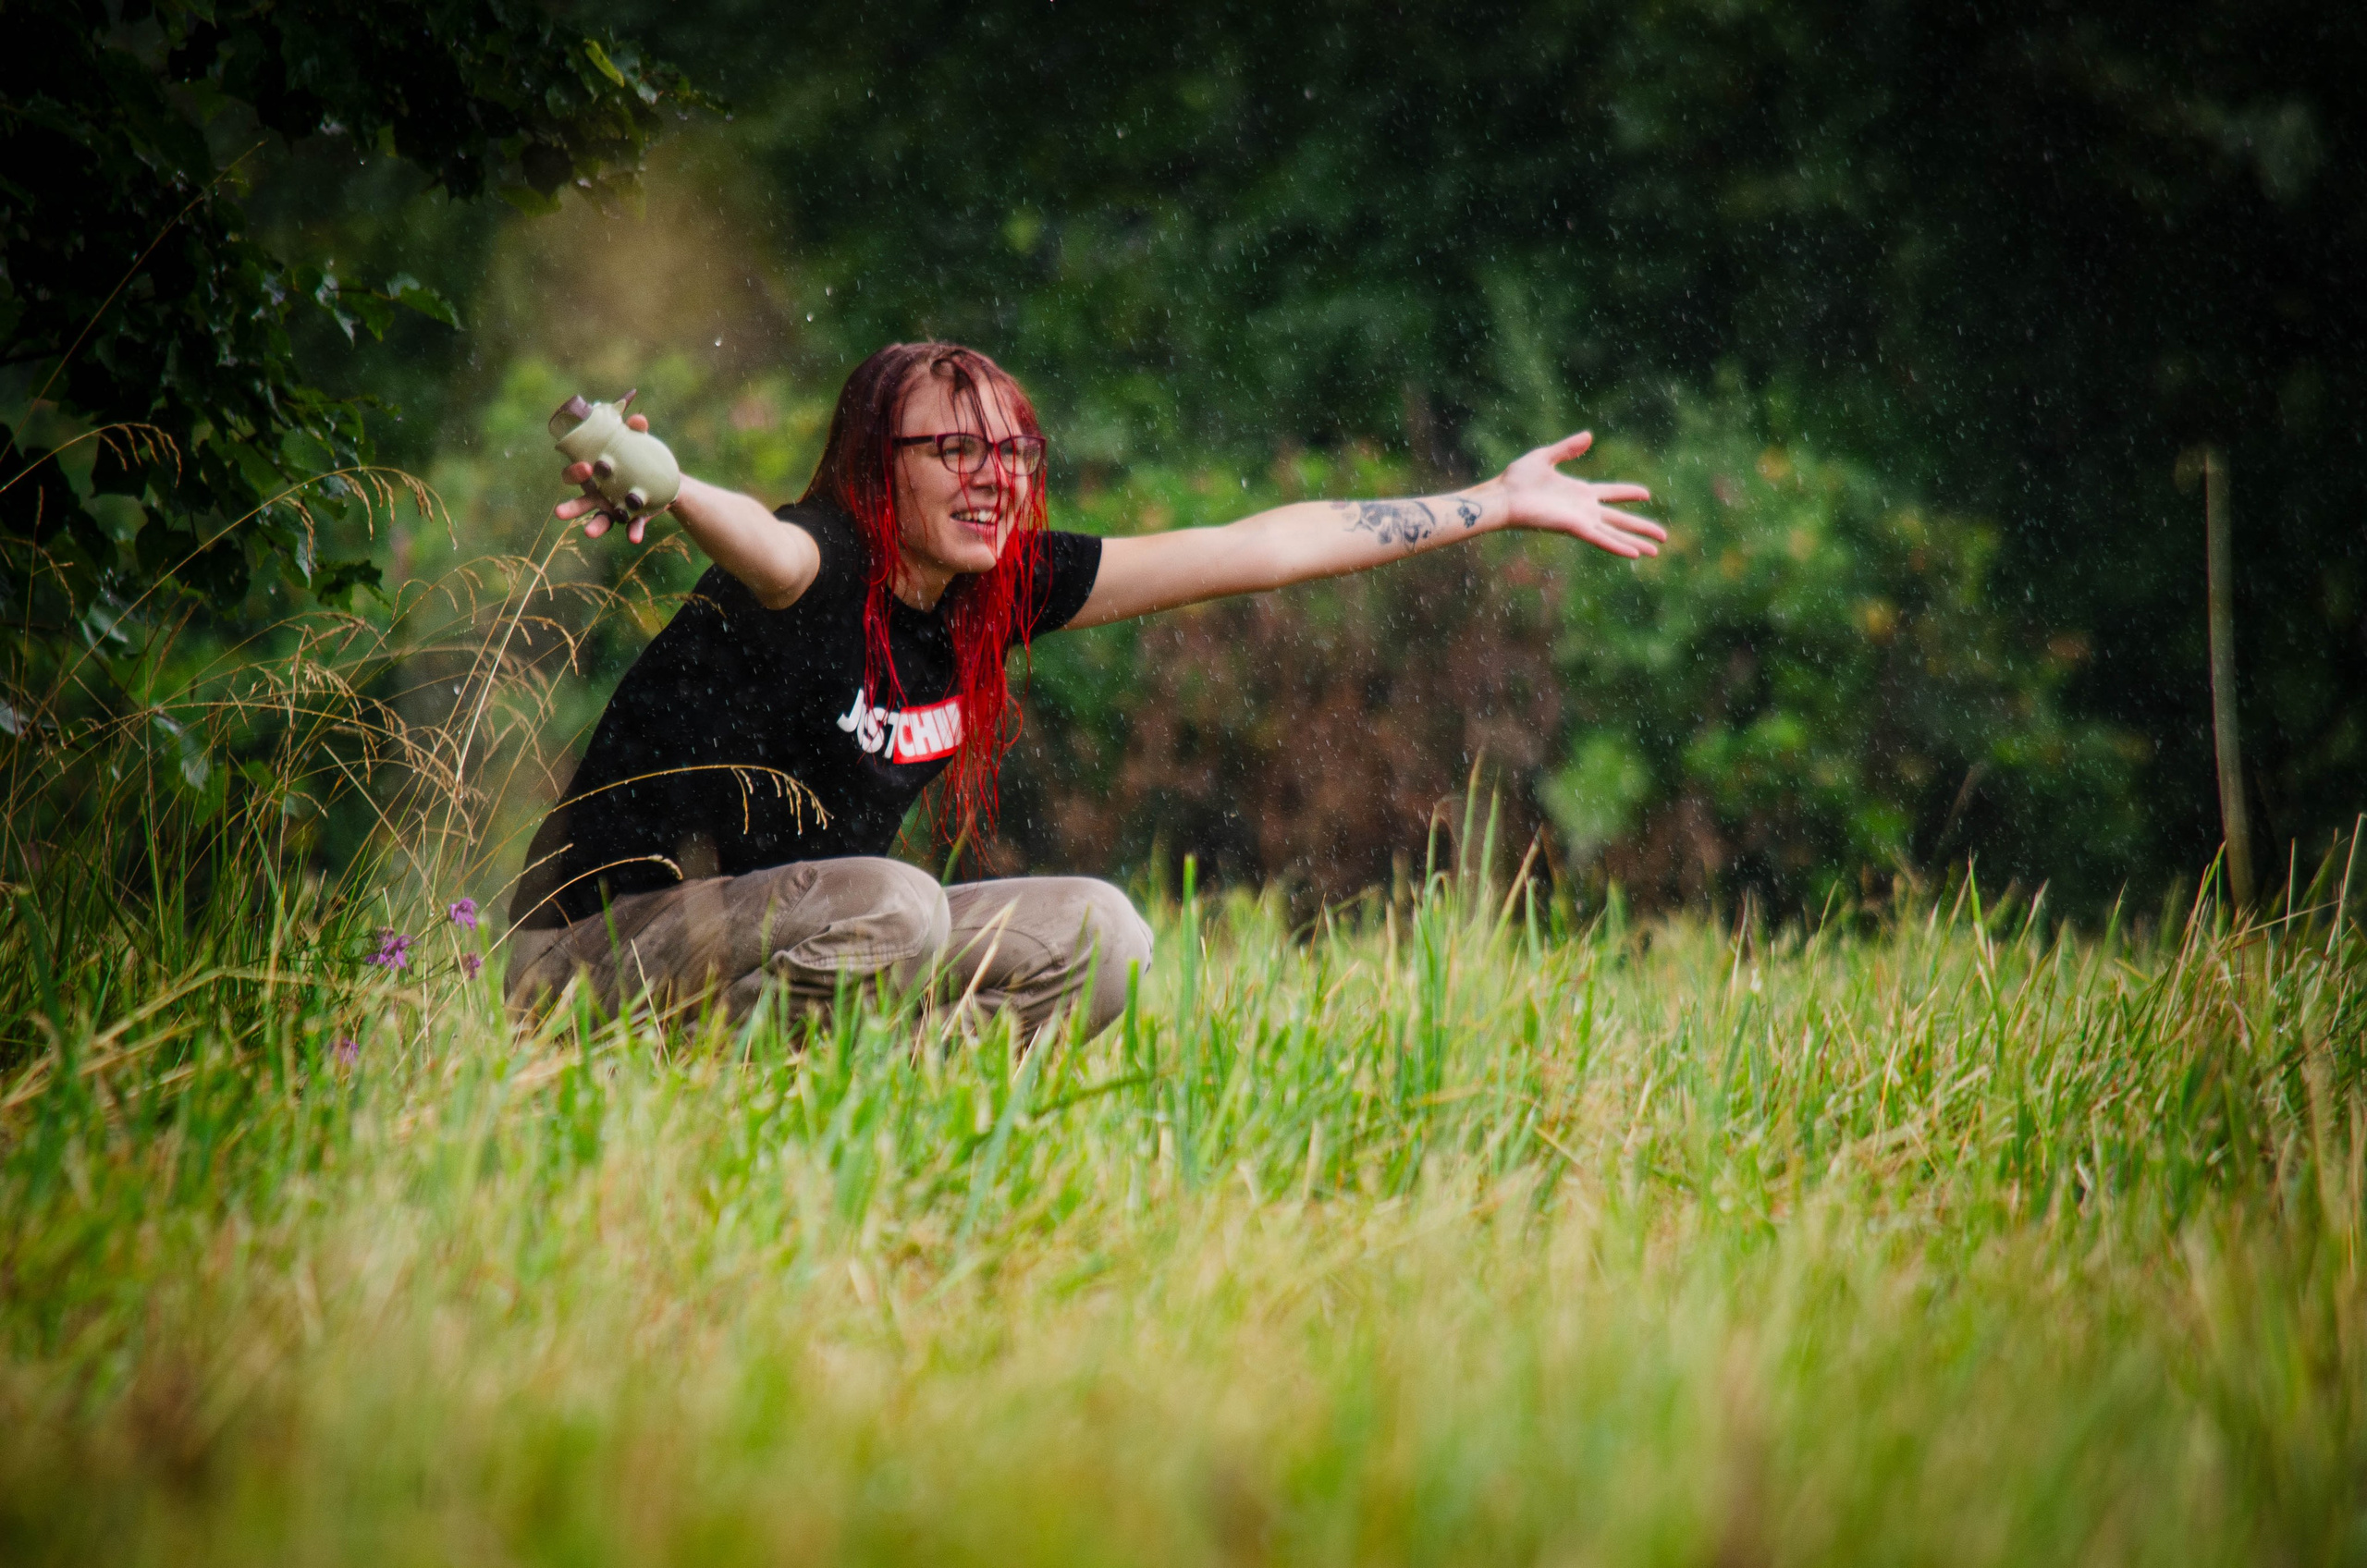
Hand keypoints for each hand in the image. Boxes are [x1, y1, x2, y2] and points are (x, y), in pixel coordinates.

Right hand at [555, 412, 659, 544]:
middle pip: (580, 502)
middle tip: (560, 512)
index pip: (574, 474)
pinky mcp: (633, 518)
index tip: (586, 467)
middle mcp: (599, 495)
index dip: (574, 472)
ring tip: (589, 533)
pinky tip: (634, 538)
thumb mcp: (637, 442)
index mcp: (593, 475)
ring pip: (600, 520)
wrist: (664, 477)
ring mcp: (614, 509)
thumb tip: (637, 421)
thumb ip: (636, 431)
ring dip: (594, 527)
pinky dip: (633, 532)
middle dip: (571, 507)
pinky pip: (631, 527)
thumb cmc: (639, 456)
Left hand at [1493, 431, 1663, 558]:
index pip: (1611, 493)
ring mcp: (1580, 521)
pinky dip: (1618, 546)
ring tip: (1656, 550)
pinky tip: (1635, 553)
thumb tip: (1589, 435)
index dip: (1628, 493)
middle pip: (1619, 520)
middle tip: (1663, 536)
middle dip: (1641, 527)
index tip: (1646, 494)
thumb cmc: (1517, 480)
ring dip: (1636, 541)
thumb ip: (1568, 449)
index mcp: (1579, 493)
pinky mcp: (1573, 528)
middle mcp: (1583, 510)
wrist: (1502, 496)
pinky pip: (1600, 539)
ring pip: (1615, 534)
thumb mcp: (1545, 457)